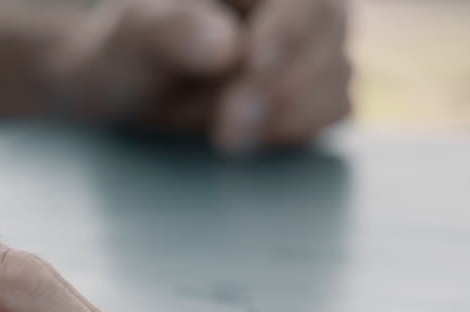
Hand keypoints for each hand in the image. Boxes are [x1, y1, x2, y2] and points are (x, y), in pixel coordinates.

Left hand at [50, 0, 351, 154]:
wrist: (133, 91)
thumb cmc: (133, 51)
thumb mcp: (133, 37)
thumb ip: (171, 32)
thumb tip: (225, 47)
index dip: (288, 29)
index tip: (254, 62)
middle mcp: (295, 3)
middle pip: (329, 31)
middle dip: (282, 85)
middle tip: (230, 127)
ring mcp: (313, 48)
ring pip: (337, 77)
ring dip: (289, 115)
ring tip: (228, 137)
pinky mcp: (317, 94)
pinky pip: (333, 112)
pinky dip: (298, 131)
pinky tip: (254, 139)